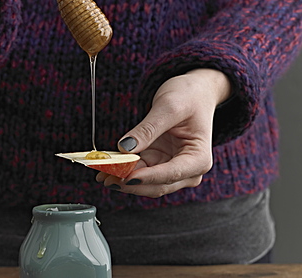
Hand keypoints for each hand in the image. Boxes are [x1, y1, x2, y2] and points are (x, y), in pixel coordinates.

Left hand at [96, 68, 230, 197]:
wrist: (194, 93)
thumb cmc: (189, 97)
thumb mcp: (169, 107)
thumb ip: (148, 129)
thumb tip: (125, 148)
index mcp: (199, 159)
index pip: (171, 173)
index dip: (147, 177)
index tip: (125, 176)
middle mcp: (188, 170)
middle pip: (157, 185)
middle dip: (131, 183)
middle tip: (106, 177)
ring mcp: (172, 169)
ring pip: (146, 183)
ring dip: (124, 180)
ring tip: (102, 174)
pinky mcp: (158, 164)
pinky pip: (140, 172)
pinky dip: (124, 172)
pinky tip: (108, 168)